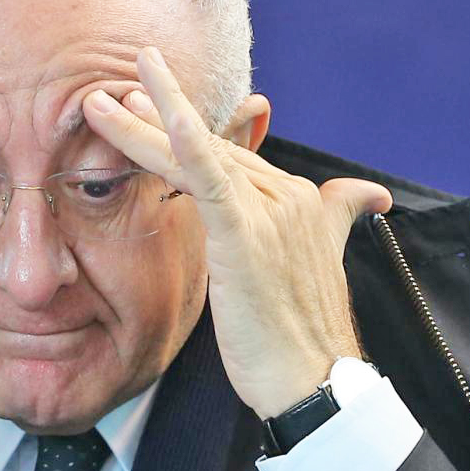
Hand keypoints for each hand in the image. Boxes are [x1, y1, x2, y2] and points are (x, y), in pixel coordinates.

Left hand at [81, 46, 391, 418]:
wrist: (312, 380)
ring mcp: (270, 213)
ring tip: (101, 101)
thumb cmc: (303, 332)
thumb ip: (335, 216)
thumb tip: (368, 195)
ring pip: (196, 157)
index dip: (185, 132)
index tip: (146, 104)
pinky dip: (188, 148)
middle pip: (208, 148)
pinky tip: (167, 121)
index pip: (229, 156)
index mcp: (298, 200)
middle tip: (112, 89)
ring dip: (144, 125)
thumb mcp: (316, 260)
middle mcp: (289, 196)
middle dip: (154, 118)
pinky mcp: (246, 237)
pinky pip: (210, 182)